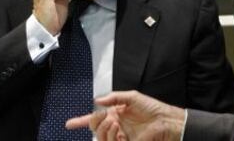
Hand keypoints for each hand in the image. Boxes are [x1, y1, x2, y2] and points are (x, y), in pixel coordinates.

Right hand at [66, 90, 184, 140]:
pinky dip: (112, 136)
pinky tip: (120, 131)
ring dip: (105, 129)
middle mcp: (115, 126)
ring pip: (101, 137)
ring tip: (116, 123)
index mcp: (115, 114)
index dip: (81, 121)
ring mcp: (120, 136)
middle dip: (95, 122)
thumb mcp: (131, 96)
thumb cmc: (151, 108)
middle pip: (95, 128)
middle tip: (103, 116)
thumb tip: (98, 100)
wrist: (164, 120)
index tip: (69, 124)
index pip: (95, 119)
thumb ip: (114, 97)